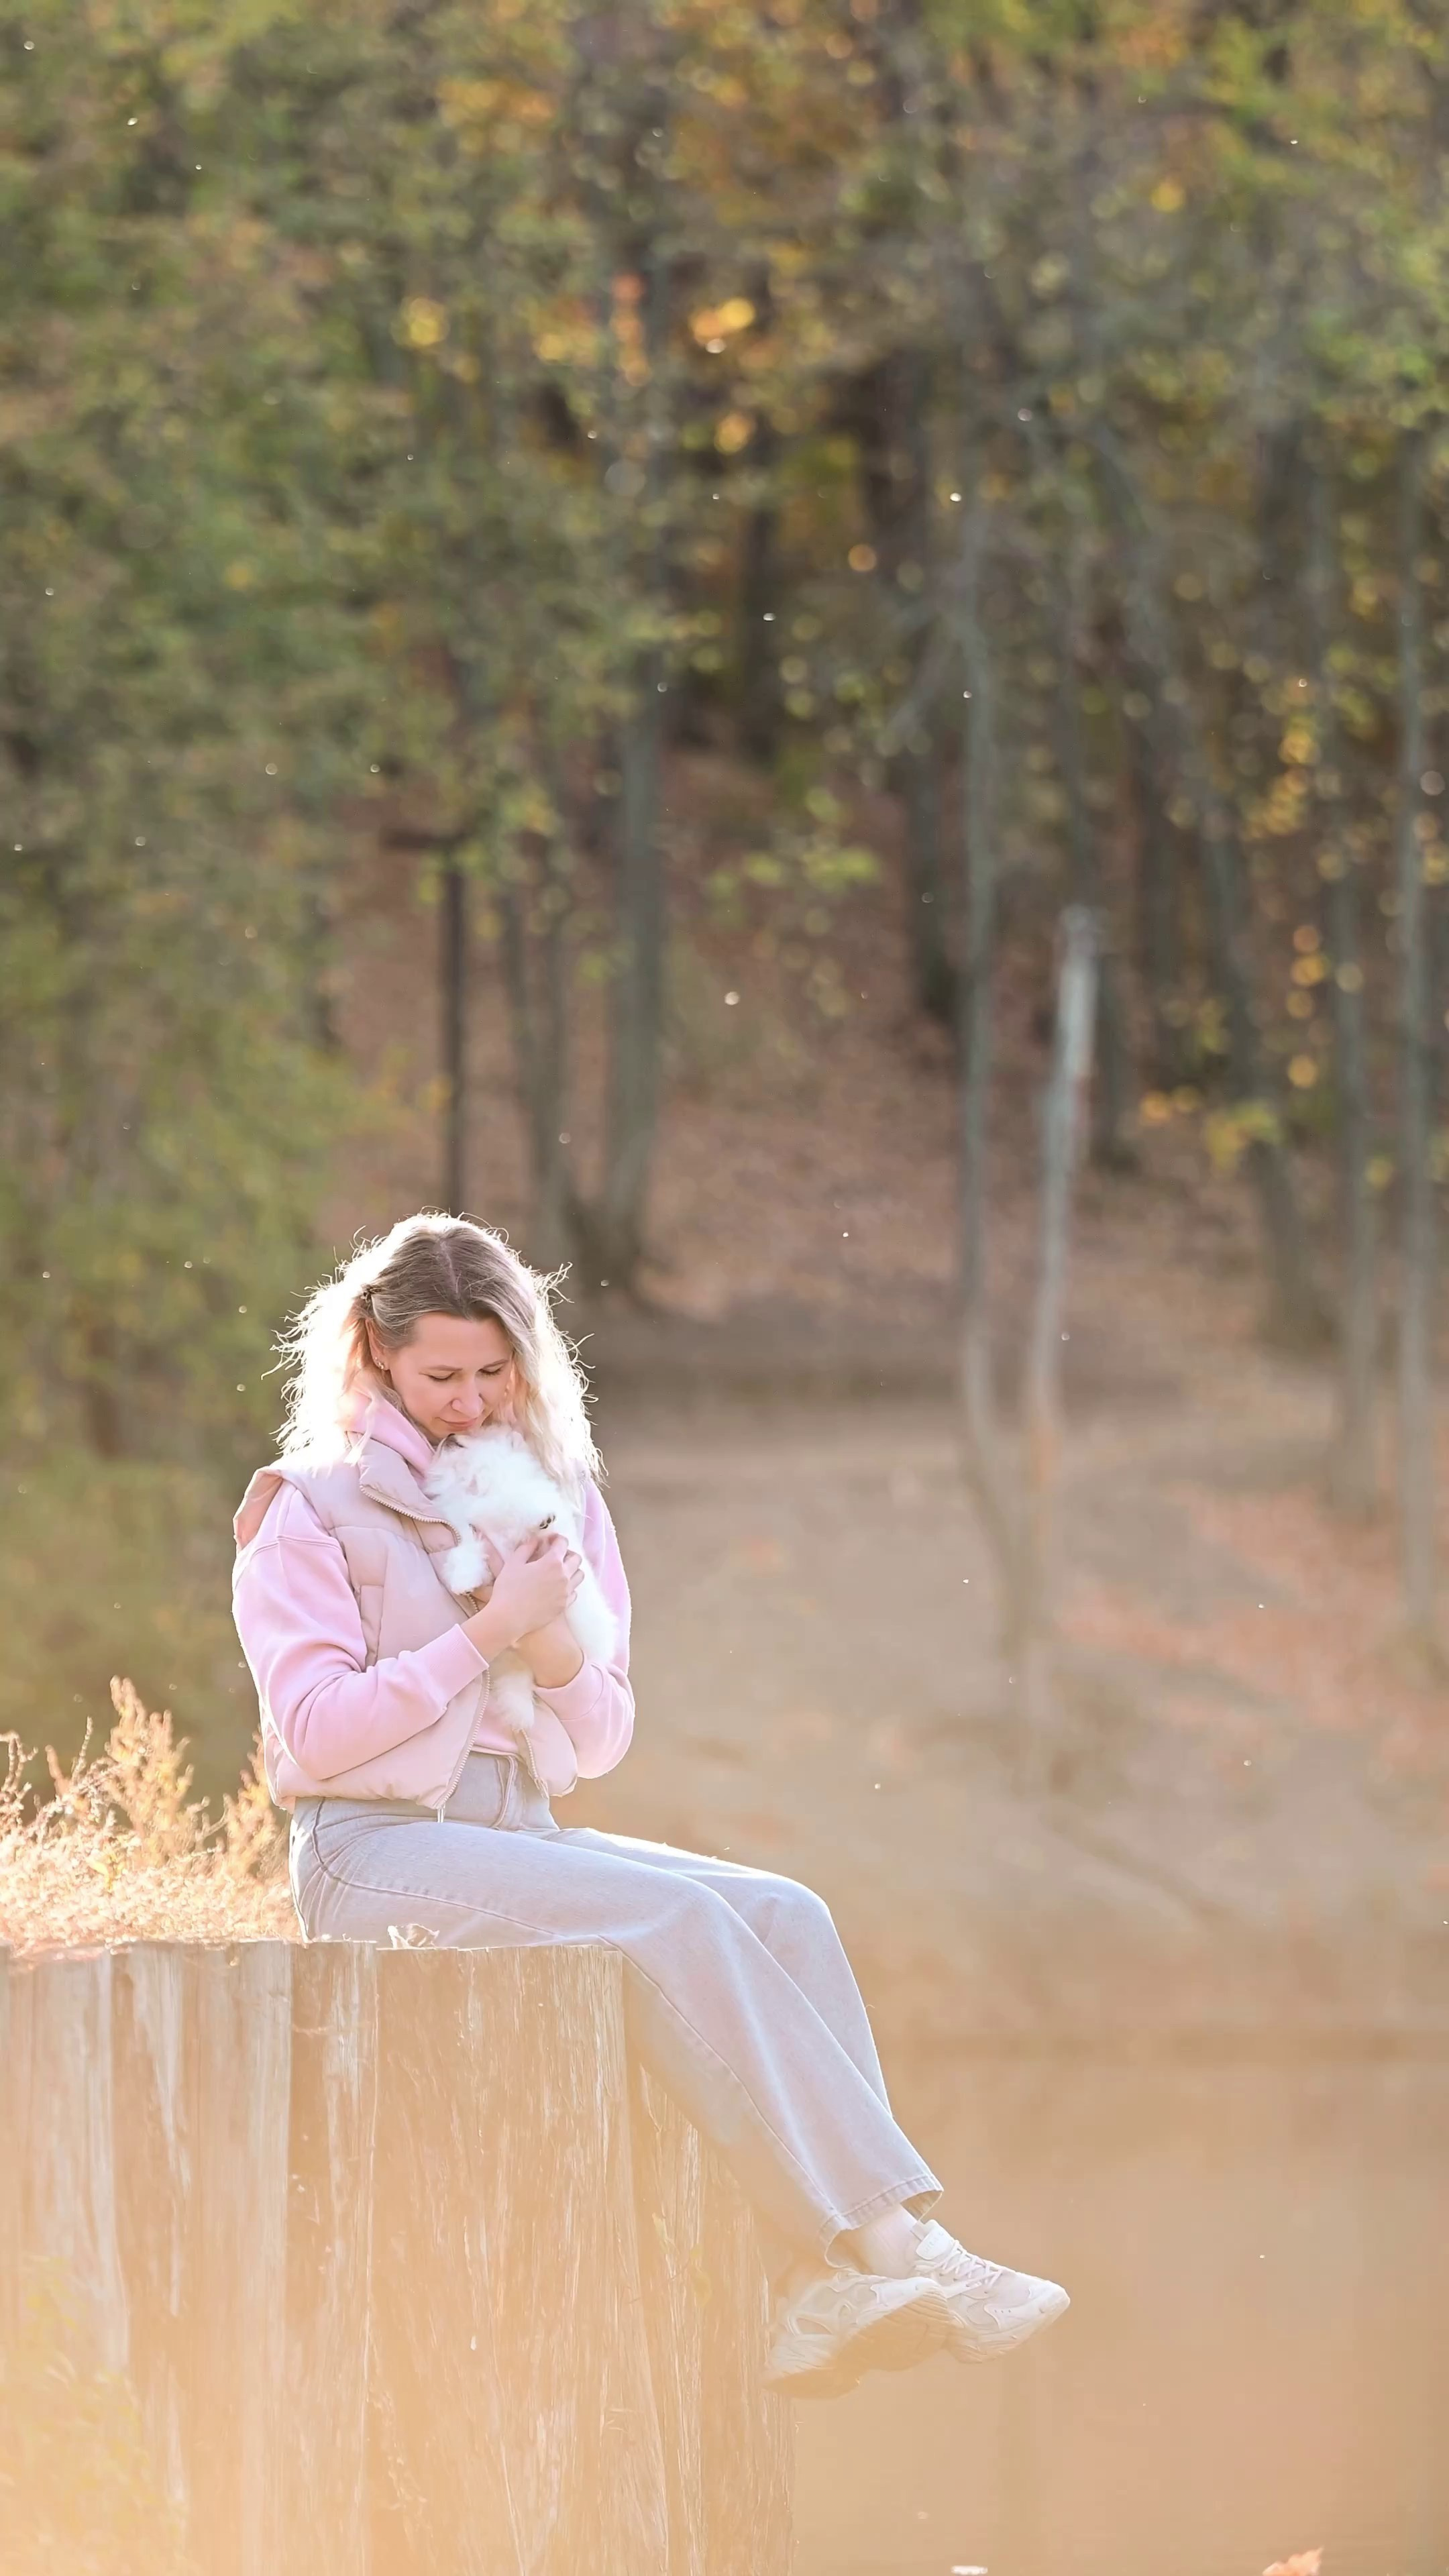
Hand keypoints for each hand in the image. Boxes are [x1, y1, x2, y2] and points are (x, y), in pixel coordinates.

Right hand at [463, 1533, 576, 1659]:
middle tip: (555, 1556)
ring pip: (579, 1576)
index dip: (556, 1538)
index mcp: (552, 1562)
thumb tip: (536, 1540)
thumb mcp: (513, 1563)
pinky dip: (569, 1587)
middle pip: (576, 1558)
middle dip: (568, 1553)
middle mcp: (564, 1576)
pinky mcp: (564, 1606)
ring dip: (572, 1570)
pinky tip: (557, 1588)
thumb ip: (526, 1547)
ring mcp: (566, 1592)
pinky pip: (574, 1592)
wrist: (509, 1618)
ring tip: (559, 1572)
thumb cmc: (508, 1589)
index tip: (549, 1540)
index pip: (563, 1543)